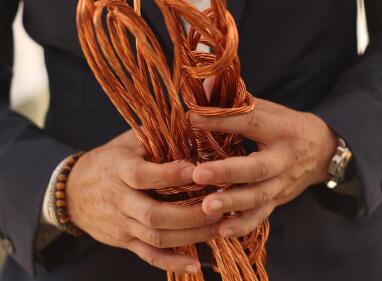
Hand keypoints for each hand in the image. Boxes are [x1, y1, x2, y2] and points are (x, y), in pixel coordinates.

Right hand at [66, 130, 221, 273]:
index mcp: (119, 170)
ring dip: (191, 236)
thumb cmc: (110, 160)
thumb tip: (195, 122)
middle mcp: (119, 200)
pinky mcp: (125, 241)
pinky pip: (149, 256)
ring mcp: (122, 224)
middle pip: (154, 214)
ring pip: (157, 237)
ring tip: (220, 229)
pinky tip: (196, 265)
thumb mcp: (128, 142)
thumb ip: (156, 135)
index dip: (170, 175)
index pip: (142, 176)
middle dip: (191, 214)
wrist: (72, 193)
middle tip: (221, 208)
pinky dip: (172, 263)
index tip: (198, 171)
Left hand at [189, 98, 337, 237]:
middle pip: (257, 168)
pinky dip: (242, 226)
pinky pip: (261, 216)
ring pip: (259, 197)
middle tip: (198, 174)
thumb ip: (237, 100)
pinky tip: (221, 232)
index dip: (223, 120)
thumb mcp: (269, 109)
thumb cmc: (286, 127)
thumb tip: (204, 82)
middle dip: (227, 173)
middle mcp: (284, 159)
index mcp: (281, 129)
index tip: (192, 119)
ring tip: (206, 207)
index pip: (251, 122)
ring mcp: (282, 184)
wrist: (322, 152)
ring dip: (232, 204)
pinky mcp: (279, 201)